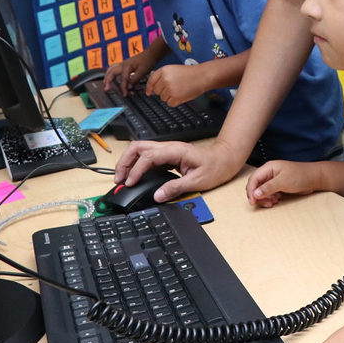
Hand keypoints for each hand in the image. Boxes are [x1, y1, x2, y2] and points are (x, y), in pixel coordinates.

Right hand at [103, 53, 153, 95]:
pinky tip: (111, 77)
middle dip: (108, 81)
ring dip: (107, 76)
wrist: (152, 53)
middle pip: (112, 72)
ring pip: (111, 69)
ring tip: (106, 84)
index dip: (123, 88)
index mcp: (127, 66)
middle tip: (106, 89)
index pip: (122, 79)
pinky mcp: (125, 64)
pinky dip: (111, 73)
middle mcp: (123, 64)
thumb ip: (135, 79)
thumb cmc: (148, 61)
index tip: (124, 95)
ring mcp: (123, 63)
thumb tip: (129, 87)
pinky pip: (114, 68)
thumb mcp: (143, 71)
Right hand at [113, 138, 243, 200]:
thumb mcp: (197, 181)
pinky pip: (147, 157)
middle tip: (119, 179)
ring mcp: (166, 150)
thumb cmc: (215, 167)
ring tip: (122, 178)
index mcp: (175, 150)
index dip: (136, 169)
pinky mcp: (167, 156)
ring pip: (140, 150)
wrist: (224, 159)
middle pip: (138, 147)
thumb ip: (176, 188)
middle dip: (125, 161)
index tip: (130, 183)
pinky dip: (136, 165)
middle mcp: (168, 147)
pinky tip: (134, 176)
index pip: (148, 156)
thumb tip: (157, 196)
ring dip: (128, 162)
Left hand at [145, 64, 204, 105]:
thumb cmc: (190, 73)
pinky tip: (182, 95)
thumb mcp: (174, 70)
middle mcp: (165, 79)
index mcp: (164, 70)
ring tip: (180, 90)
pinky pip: (170, 104)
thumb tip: (153, 90)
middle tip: (174, 88)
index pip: (151, 81)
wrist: (202, 76)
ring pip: (163, 98)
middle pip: (157, 91)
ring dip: (170, 97)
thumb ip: (162, 77)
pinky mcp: (175, 97)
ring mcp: (170, 89)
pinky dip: (175, 102)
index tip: (149, 92)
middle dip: (163, 92)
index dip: (149, 88)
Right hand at [246, 161, 320, 208]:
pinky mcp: (277, 186)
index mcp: (268, 168)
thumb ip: (269, 187)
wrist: (314, 178)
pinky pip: (268, 194)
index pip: (254, 179)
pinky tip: (277, 201)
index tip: (252, 202)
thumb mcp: (284, 181)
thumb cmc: (300, 176)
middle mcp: (269, 173)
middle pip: (255, 185)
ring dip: (265, 198)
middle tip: (266, 204)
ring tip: (273, 203)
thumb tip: (255, 194)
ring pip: (261, 191)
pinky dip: (270, 199)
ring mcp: (273, 180)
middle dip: (257, 196)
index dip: (251, 191)